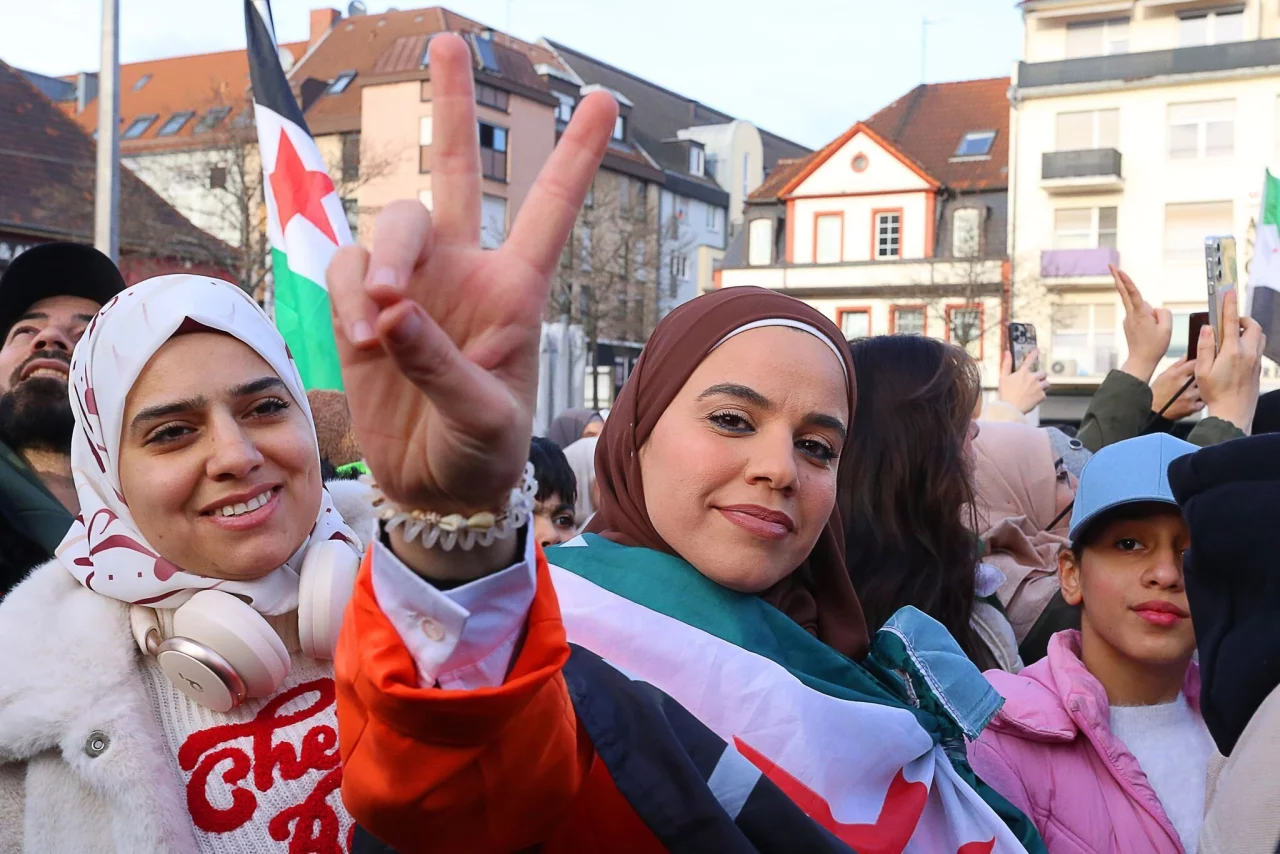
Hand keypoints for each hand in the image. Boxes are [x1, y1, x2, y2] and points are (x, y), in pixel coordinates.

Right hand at [328, 35, 616, 516]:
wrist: (434, 489)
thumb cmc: (481, 453)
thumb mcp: (483, 418)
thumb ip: (441, 365)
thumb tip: (389, 310)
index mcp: (516, 290)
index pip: (549, 209)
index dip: (576, 154)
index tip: (606, 98)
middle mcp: (464, 272)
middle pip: (456, 171)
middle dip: (452, 105)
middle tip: (447, 42)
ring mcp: (411, 285)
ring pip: (391, 221)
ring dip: (384, 258)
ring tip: (381, 319)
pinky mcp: (360, 306)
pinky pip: (344, 266)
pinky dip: (345, 292)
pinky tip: (363, 337)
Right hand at [998, 347, 1048, 413]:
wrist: (1010, 409)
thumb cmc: (1005, 394)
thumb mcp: (1003, 378)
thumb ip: (1006, 364)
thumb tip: (1007, 352)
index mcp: (1022, 373)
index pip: (1029, 360)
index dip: (1034, 354)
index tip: (1037, 350)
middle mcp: (1032, 378)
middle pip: (1043, 373)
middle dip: (1041, 377)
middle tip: (1035, 382)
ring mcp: (1038, 387)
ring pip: (1047, 383)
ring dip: (1043, 386)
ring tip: (1036, 391)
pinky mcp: (1041, 396)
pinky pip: (1045, 395)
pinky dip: (1040, 397)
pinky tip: (1033, 399)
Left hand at [1112, 266, 1172, 382]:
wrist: (1141, 361)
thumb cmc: (1155, 346)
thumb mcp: (1167, 328)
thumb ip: (1163, 313)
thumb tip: (1154, 308)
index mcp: (1140, 315)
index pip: (1132, 293)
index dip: (1126, 280)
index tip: (1118, 271)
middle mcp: (1131, 315)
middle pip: (1126, 293)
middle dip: (1119, 278)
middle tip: (1111, 265)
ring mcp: (1128, 319)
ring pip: (1142, 308)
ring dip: (1150, 314)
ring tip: (1153, 331)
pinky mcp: (1128, 323)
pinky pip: (1141, 315)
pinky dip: (1148, 319)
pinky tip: (1149, 331)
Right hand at [1149, 358, 1203, 420]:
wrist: (1153, 411)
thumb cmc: (1157, 393)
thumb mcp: (1164, 375)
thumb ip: (1177, 365)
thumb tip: (1187, 356)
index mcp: (1176, 375)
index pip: (1195, 363)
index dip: (1200, 363)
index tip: (1201, 365)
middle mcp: (1184, 385)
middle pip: (1202, 375)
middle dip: (1202, 376)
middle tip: (1200, 378)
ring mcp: (1189, 396)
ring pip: (1205, 388)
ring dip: (1203, 388)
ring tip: (1198, 390)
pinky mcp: (1192, 407)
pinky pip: (1203, 401)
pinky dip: (1201, 400)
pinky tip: (1195, 399)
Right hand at [1195, 289, 1265, 432]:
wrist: (1233, 413)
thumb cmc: (1215, 394)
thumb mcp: (1202, 371)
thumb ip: (1205, 347)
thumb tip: (1208, 329)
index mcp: (1232, 352)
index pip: (1230, 321)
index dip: (1229, 304)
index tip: (1228, 291)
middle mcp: (1248, 354)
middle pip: (1252, 325)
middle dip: (1242, 319)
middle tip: (1230, 322)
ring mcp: (1256, 361)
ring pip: (1259, 336)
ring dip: (1248, 330)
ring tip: (1234, 336)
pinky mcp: (1258, 368)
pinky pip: (1259, 348)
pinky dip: (1250, 342)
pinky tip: (1238, 352)